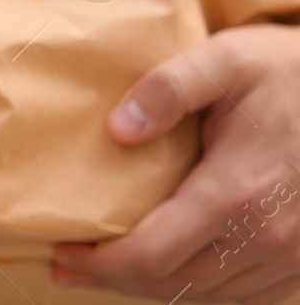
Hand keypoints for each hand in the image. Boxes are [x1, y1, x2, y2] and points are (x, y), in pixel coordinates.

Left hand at [53, 24, 299, 303]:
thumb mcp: (225, 58)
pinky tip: (169, 271)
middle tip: (67, 266)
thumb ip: (167, 88)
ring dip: (153, 288)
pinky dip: (200, 290)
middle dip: (113, 280)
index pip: (153, 254)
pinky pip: (244, 295)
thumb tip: (117, 128)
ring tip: (107, 269)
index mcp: (237, 190)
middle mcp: (266, 234)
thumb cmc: (284, 71)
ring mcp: (290, 253)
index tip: (62, 254)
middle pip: (174, 283)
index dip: (101, 265)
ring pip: (208, 295)